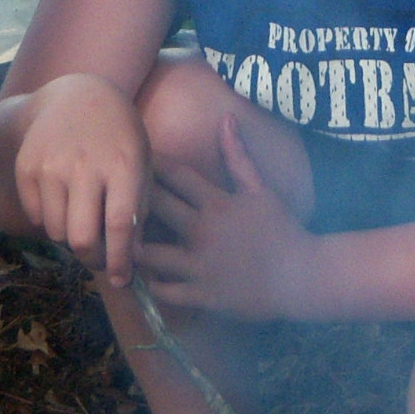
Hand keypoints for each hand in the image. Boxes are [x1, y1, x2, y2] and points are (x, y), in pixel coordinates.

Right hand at [13, 96, 149, 286]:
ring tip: (82, 222)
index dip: (120, 260)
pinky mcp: (27, 167)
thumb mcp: (141, 162)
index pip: (119, 225)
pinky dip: (50, 220)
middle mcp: (84, 166)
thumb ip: (140, 208)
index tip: (122, 279)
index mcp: (121, 165)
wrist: (75, 95)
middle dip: (91, 260)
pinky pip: (36, 216)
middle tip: (98, 260)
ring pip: (57, 232)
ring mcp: (51, 166)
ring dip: (70, 238)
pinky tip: (62, 201)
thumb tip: (133, 257)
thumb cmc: (118, 134)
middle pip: (80, 238)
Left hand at [137, 121, 315, 321]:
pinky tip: (146, 277)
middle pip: (155, 209)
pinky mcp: (205, 295)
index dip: (149, 164)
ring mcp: (203, 265)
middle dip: (129, 201)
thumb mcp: (261, 190)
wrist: (304, 275)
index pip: (174, 175)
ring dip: (134, 249)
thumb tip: (226, 119)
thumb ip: (238, 157)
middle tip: (110, 198)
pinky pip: (167, 291)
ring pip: (151, 255)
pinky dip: (153, 285)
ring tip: (121, 245)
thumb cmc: (282, 229)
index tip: (130, 158)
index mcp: (217, 202)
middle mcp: (204, 231)